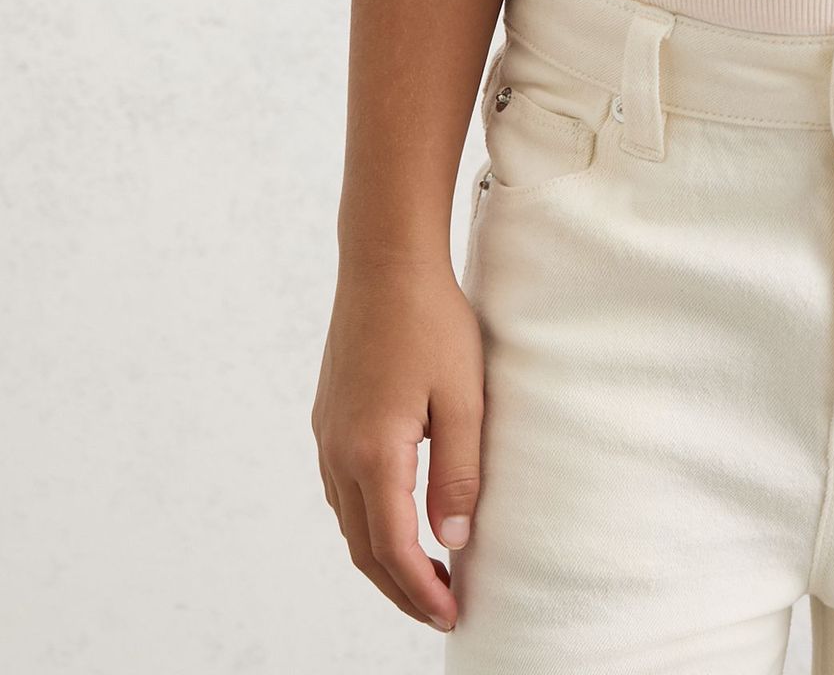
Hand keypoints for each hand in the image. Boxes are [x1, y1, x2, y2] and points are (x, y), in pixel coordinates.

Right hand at [312, 256, 485, 634]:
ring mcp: (327, 435)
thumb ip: (460, 473)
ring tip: (427, 573)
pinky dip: (368, 521)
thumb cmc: (431, 321)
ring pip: (348, 522)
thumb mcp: (464, 397)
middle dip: (401, 588)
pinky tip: (396, 518)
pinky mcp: (328, 418)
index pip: (393, 548)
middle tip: (441, 609)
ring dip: (383, 557)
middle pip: (363, 547)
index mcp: (374, 453)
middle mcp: (339, 452)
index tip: (453, 614)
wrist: (385, 260)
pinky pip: (342, 490)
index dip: (422, 591)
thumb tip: (454, 542)